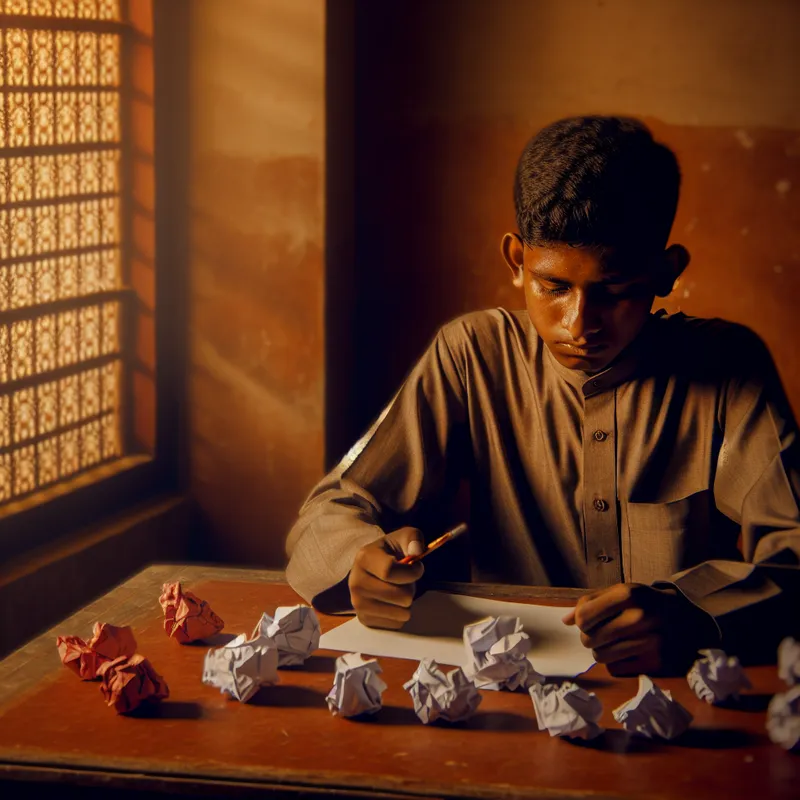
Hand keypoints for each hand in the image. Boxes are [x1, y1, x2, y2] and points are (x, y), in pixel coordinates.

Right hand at [348, 527, 424, 629]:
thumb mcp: (404, 537)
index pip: (390, 571)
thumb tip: (416, 551)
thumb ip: (414, 538)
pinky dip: (400, 614)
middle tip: (405, 580)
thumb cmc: (391, 552)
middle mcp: (356, 582)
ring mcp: (358, 603)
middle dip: (410, 588)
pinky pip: (396, 624)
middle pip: (399, 596)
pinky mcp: (364, 619)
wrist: (373, 567)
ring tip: (398, 589)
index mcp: (364, 558)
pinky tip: (393, 602)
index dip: (412, 572)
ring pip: (400, 613)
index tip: (417, 567)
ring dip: (406, 602)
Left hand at [562, 583, 718, 676]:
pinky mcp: (656, 661)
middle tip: (601, 633)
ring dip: (600, 651)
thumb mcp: (619, 591)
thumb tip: (565, 621)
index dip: (581, 622)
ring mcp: (650, 640)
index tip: (588, 621)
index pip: (584, 617)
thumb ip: (589, 602)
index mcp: (627, 594)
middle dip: (589, 638)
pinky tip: (626, 651)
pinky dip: (616, 662)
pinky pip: (616, 669)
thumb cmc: (643, 601)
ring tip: (611, 642)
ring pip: (601, 657)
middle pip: (589, 639)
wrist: (683, 616)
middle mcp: (639, 616)